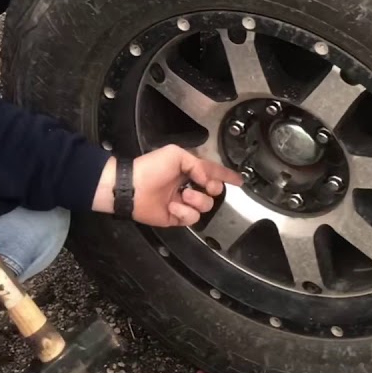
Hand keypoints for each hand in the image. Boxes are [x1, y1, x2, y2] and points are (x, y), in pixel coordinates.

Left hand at [92, 145, 242, 226]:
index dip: (227, 176)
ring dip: (197, 199)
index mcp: (189, 169)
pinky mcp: (177, 217)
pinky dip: (184, 212)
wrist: (132, 188)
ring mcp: (183, 202)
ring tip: (183, 195)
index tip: (239, 180)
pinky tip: (172, 207)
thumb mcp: (176, 154)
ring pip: (206, 205)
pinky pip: (192, 218)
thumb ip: (197, 164)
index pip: (213, 171)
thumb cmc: (150, 168)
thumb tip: (205, 179)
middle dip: (213, 187)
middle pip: (214, 190)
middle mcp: (188, 185)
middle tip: (204, 185)